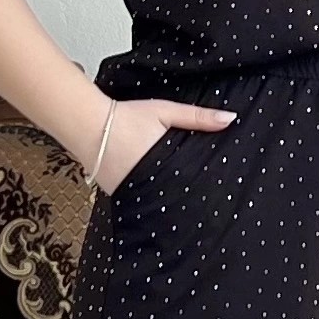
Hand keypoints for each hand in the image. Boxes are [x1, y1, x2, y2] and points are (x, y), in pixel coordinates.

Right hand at [87, 98, 235, 195]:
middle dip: (188, 198)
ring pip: (157, 201)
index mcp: (164, 166)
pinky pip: (138, 198)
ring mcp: (130, 192)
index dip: (204, 191)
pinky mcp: (117, 194)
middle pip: (175, 196)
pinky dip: (148, 196)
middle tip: (207, 206)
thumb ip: (198, 117)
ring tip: (186, 205)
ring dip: (168, 200)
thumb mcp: (166, 112)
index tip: (219, 195)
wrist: (87, 123)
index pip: (191, 184)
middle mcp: (147, 184)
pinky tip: (159, 196)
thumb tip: (231, 118)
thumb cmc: (127, 116)